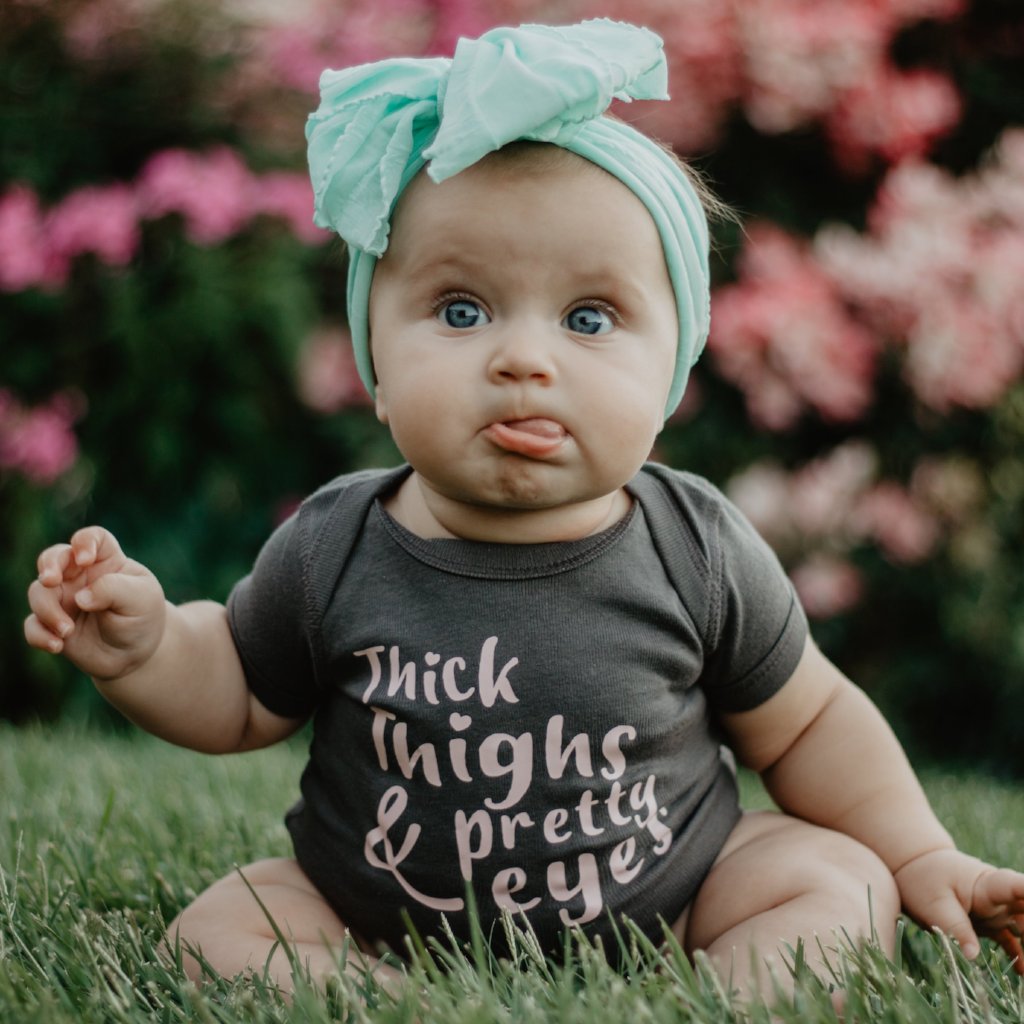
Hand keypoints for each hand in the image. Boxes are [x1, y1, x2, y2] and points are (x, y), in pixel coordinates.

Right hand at [25, 527, 165, 681]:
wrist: (136, 654)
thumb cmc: (142, 617)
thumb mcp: (141, 599)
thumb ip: (113, 590)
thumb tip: (80, 597)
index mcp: (106, 560)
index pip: (92, 538)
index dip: (84, 542)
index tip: (85, 559)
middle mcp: (80, 575)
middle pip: (54, 557)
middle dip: (48, 565)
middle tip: (51, 581)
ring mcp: (63, 599)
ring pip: (39, 592)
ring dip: (48, 610)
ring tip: (68, 631)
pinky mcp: (52, 624)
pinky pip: (33, 625)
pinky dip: (40, 635)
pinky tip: (57, 646)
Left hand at [895, 848, 1023, 973]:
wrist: (914, 868)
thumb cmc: (923, 879)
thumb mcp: (934, 903)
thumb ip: (955, 927)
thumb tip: (973, 956)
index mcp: (985, 885)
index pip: (1014, 887)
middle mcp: (998, 898)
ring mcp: (996, 911)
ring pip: (1022, 927)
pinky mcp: (990, 923)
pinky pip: (1009, 940)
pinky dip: (1017, 955)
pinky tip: (1021, 972)